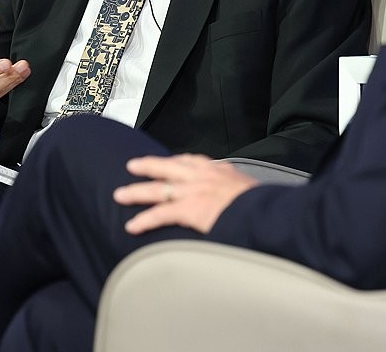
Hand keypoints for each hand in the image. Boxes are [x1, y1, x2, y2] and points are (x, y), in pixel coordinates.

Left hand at [114, 154, 258, 234]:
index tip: (166, 161)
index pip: (192, 160)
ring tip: (120, 195)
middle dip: (148, 166)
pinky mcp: (189, 209)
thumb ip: (236, 191)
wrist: (264, 211)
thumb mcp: (249, 188)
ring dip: (137, 192)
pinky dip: (144, 219)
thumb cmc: (261, 204)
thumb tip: (238, 200)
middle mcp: (202, 176)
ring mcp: (193, 191)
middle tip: (132, 166)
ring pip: (157, 189)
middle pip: (168, 167)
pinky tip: (132, 225)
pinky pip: (160, 213)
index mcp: (218, 170)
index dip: (175, 161)